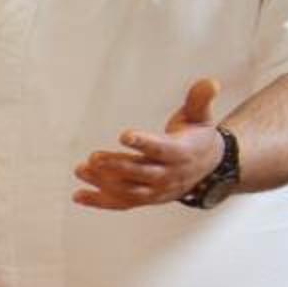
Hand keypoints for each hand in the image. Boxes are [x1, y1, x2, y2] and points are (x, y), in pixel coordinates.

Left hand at [73, 78, 222, 209]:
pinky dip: (100, 202)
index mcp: (181, 153)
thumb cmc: (197, 136)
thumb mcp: (201, 116)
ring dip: (103, 183)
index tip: (123, 135)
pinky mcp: (146, 199)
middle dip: (117, 166)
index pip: (161, 149)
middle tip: (93, 157)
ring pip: (129, 191)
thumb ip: (200, 99)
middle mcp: (169, 175)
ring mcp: (157, 191)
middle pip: (141, 173)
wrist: (208, 166)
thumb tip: (210, 82)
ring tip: (80, 169)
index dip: (143, 143)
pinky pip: (122, 204)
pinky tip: (78, 195)